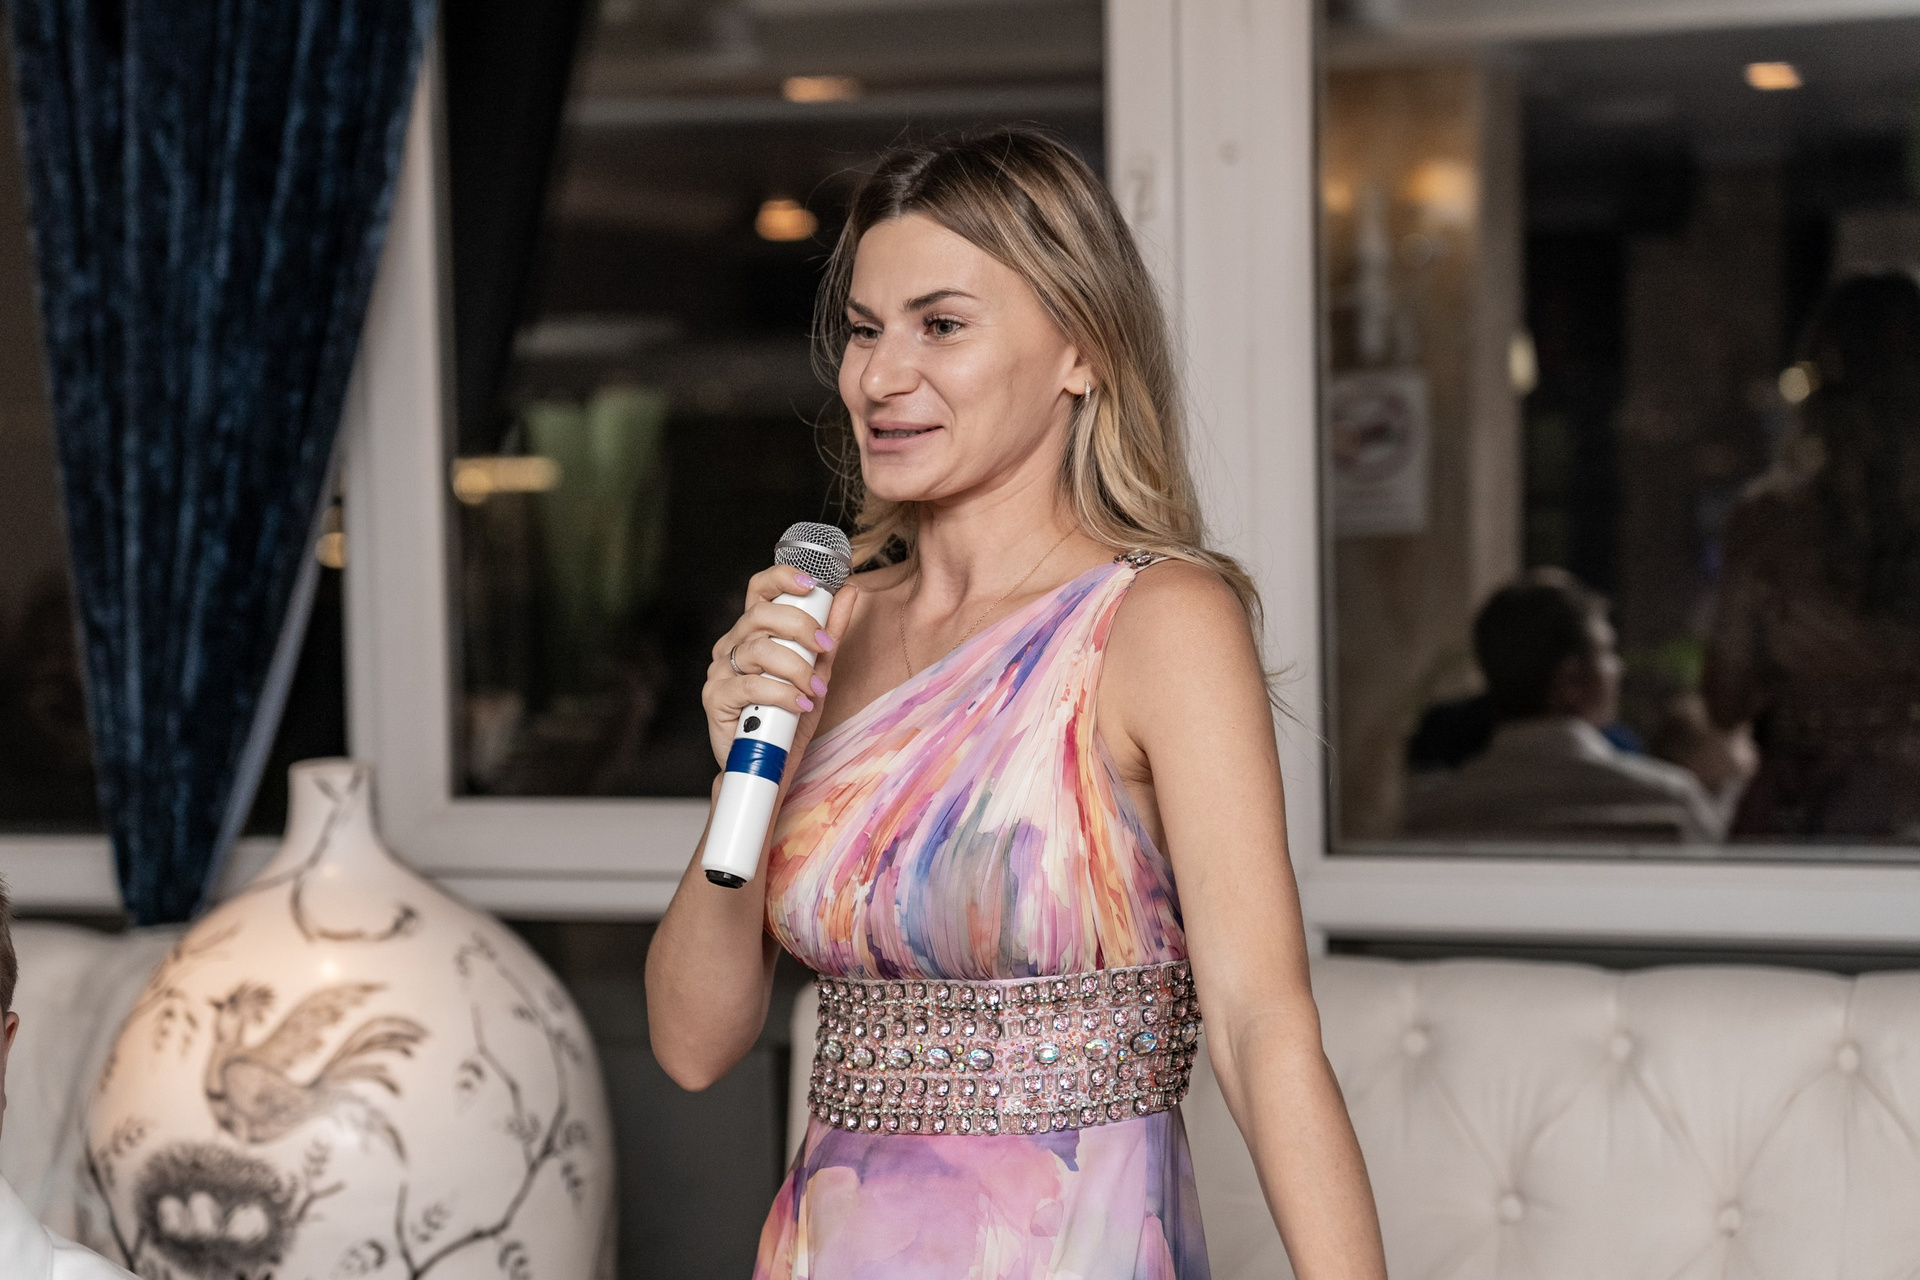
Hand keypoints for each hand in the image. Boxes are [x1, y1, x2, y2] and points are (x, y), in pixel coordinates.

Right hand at [704, 564, 859, 769]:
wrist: (771, 765)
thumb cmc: (791, 716)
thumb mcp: (819, 670)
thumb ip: (830, 632)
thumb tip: (849, 592)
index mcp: (753, 632)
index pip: (760, 590)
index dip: (782, 578)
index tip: (813, 583)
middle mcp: (732, 645)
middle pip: (760, 615)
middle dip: (800, 626)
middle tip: (825, 647)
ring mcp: (720, 671)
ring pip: (758, 650)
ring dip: (795, 668)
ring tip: (814, 689)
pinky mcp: (715, 698)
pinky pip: (749, 686)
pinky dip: (780, 693)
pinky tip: (799, 705)